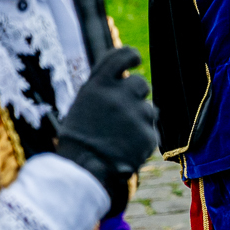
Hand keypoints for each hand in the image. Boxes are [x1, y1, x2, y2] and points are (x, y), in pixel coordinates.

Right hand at [55, 47, 157, 216]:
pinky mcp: (148, 134)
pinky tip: (125, 148)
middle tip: (121, 112)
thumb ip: (103, 89)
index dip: (131, 56)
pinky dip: (141, 137)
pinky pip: (151, 129)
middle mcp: (119, 95)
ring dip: (138, 118)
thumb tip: (123, 75)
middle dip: (135, 95)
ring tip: (119, 136)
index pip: (121, 56)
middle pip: (140, 84)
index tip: (136, 60)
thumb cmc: (78, 139)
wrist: (81, 172)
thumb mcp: (82, 105)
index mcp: (98, 86)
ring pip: (148, 108)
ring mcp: (135, 115)